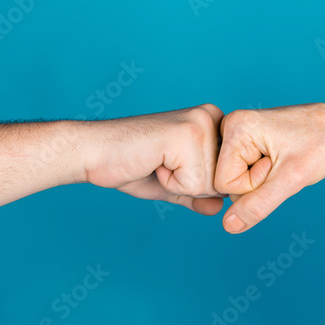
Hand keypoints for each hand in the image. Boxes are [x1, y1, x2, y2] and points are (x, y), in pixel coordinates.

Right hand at [82, 103, 224, 214]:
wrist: (96, 153)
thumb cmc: (133, 165)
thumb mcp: (174, 183)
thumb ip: (198, 194)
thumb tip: (220, 208)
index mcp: (213, 123)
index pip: (228, 175)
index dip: (199, 184)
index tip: (171, 164)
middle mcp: (212, 117)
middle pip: (223, 182)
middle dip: (191, 185)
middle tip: (162, 163)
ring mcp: (200, 124)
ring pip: (210, 185)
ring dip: (179, 184)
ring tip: (157, 161)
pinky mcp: (185, 135)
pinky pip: (194, 183)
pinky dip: (170, 183)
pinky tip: (154, 161)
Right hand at [214, 103, 324, 232]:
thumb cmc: (321, 147)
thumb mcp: (291, 180)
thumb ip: (257, 204)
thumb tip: (228, 226)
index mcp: (236, 126)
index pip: (224, 182)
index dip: (253, 185)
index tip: (280, 164)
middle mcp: (230, 124)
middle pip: (225, 181)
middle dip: (255, 183)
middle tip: (282, 162)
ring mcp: (236, 131)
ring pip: (233, 179)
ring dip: (259, 180)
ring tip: (281, 160)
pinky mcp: (244, 139)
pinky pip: (241, 172)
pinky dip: (260, 174)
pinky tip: (276, 159)